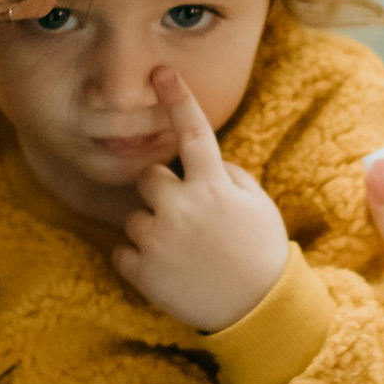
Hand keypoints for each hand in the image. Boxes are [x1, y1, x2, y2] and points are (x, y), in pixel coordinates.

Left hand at [111, 66, 289, 331]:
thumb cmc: (261, 252)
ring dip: (152, 228)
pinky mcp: (141, 270)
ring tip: (183, 252)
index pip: (193, 131)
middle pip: (149, 177)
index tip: (160, 71)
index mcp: (212, 186)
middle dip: (163, 191)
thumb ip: (225, 175)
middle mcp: (180, 206)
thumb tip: (202, 161)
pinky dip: (140, 259)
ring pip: (134, 216)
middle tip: (188, 218)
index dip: (178, 98)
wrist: (259, 312)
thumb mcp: (257, 203)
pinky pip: (123, 250)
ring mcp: (157, 239)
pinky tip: (169, 271)